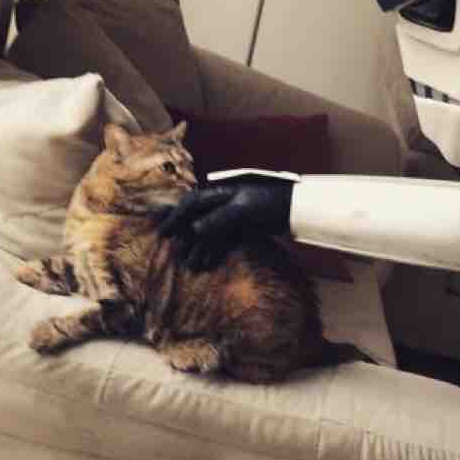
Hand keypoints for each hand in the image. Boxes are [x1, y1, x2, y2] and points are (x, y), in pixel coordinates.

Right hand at [158, 178, 294, 269]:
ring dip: (198, 249)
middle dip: (185, 238)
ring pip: (208, 233)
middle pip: (196, 220)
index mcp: (219, 192)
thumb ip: (219, 218)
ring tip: (190, 266)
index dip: (175, 218)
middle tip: (175, 255)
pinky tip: (206, 264)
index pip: (191, 204)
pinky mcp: (241, 228)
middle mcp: (221, 203)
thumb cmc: (270, 201)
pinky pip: (221, 241)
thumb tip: (196, 229)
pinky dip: (213, 252)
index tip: (163, 233)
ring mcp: (231, 216)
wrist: (296, 208)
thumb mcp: (244, 208)